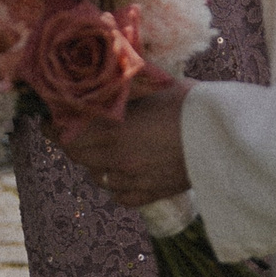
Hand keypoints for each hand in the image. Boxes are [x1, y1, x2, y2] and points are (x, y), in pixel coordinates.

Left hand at [53, 81, 192, 208]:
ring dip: (96, 162)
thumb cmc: (191, 104)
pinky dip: (116, 184)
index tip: (50, 119)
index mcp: (114, 131)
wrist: (225, 139)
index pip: (66, 135)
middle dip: (73, 142)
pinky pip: (120, 195)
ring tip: (107, 146)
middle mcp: (117, 160)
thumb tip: (103, 81)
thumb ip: (123, 89)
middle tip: (76, 128)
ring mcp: (133, 181)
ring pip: (98, 176)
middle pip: (79, 157)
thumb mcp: (153, 86)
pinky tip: (125, 171)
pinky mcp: (151, 194)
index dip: (54, 127)